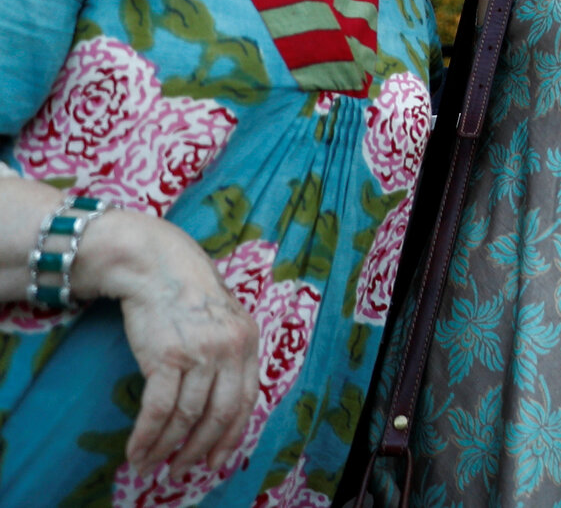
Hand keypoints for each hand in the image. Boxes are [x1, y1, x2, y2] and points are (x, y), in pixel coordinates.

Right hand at [91, 213, 261, 473]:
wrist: (156, 265)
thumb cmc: (185, 295)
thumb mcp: (222, 321)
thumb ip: (226, 356)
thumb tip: (218, 406)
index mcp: (248, 342)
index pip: (246, 401)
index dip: (231, 436)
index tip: (217, 461)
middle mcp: (231, 349)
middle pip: (220, 414)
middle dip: (200, 450)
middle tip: (181, 471)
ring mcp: (200, 352)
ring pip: (186, 417)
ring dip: (166, 448)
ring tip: (150, 466)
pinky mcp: (167, 356)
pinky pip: (158, 410)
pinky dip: (146, 437)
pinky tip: (136, 451)